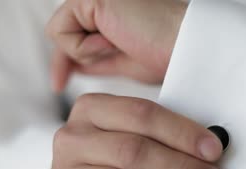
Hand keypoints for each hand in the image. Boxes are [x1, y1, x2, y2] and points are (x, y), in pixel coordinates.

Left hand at [45, 0, 186, 91]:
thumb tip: (76, 66)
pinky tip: (112, 41)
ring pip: (62, 32)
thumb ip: (100, 60)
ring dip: (87, 52)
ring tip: (119, 47)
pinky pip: (62, 30)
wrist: (186, 46)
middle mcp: (104, 1)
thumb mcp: (126, 63)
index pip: (76, 33)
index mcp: (113, 12)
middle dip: (71, 58)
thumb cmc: (169, 54)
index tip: (58, 84)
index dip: (65, 59)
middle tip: (73, 79)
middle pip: (65, 31)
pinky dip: (84, 47)